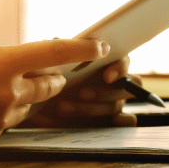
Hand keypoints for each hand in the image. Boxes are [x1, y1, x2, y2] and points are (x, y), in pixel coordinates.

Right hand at [0, 35, 109, 147]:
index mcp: (4, 64)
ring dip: (21, 97)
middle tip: (49, 72)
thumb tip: (24, 62)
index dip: (82, 48)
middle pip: (49, 86)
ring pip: (28, 108)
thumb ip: (3, 53)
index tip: (99, 46)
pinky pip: (6, 124)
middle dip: (52, 78)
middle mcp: (7, 94)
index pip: (55, 54)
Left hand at [23, 55, 138, 127]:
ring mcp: (114, 104)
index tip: (106, 76)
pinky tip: (100, 126)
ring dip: (92, 108)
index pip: (124, 61)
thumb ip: (59, 53)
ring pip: (116, 106)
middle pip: (122, 88)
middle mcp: (115, 84)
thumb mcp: (53, 64)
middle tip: (81, 93)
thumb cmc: (54, 78)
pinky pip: (126, 123)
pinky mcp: (110, 122)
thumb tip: (57, 41)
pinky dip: (118, 124)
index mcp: (107, 64)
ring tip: (63, 107)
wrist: (42, 106)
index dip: (118, 68)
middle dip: (102, 92)